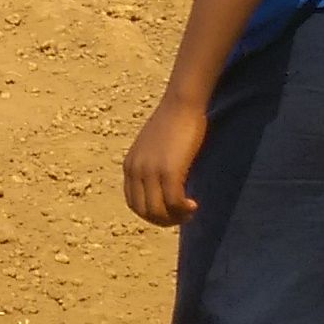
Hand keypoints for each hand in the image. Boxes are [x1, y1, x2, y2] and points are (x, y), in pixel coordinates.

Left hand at [122, 93, 209, 226]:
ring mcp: (151, 171)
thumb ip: (152, 166)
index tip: (170, 211)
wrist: (181, 104)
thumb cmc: (173, 122)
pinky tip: (194, 206)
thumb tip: (163, 188)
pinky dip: (184, 210)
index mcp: (129, 166)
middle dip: (164, 220)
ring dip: (175, 218)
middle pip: (144, 212)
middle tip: (182, 216)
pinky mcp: (169, 171)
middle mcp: (135, 170)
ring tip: (189, 212)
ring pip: (158, 212)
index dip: (152, 214)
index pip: (134, 203)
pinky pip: (174, 203)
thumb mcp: (154, 148)